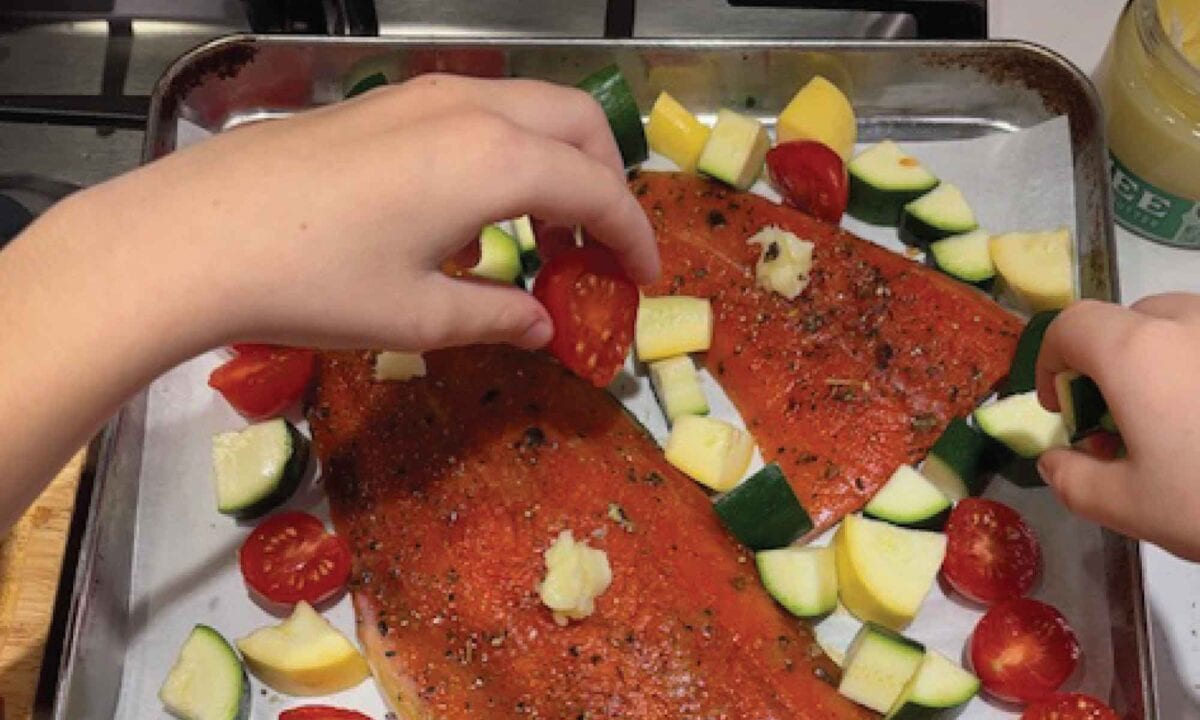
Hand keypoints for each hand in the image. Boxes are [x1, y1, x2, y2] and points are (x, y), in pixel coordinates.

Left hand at [0, 74, 657, 532]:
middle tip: (602, 249)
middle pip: (579, 125)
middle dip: (607, 183)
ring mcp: (424, 97)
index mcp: (498, 161)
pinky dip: (509, 153)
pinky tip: (475, 215)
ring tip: (546, 235)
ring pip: (529, 109)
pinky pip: (480, 114)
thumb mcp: (418, 318)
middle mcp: (474, 110)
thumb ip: (496, 317)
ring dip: (559, 163)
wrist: (194, 236)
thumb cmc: (316, 283)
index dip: (632, 237)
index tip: (646, 280)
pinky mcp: (386, 103)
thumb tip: (543, 328)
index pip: (598, 191)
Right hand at [1036, 295, 1199, 559]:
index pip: (1071, 326)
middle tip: (1125, 428)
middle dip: (1112, 369)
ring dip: (1166, 368)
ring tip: (1183, 429)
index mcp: (1137, 351)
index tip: (1064, 410)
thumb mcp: (1129, 507)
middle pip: (1130, 323)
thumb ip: (1072, 479)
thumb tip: (1056, 459)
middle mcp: (1189, 323)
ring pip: (1185, 331)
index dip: (1051, 363)